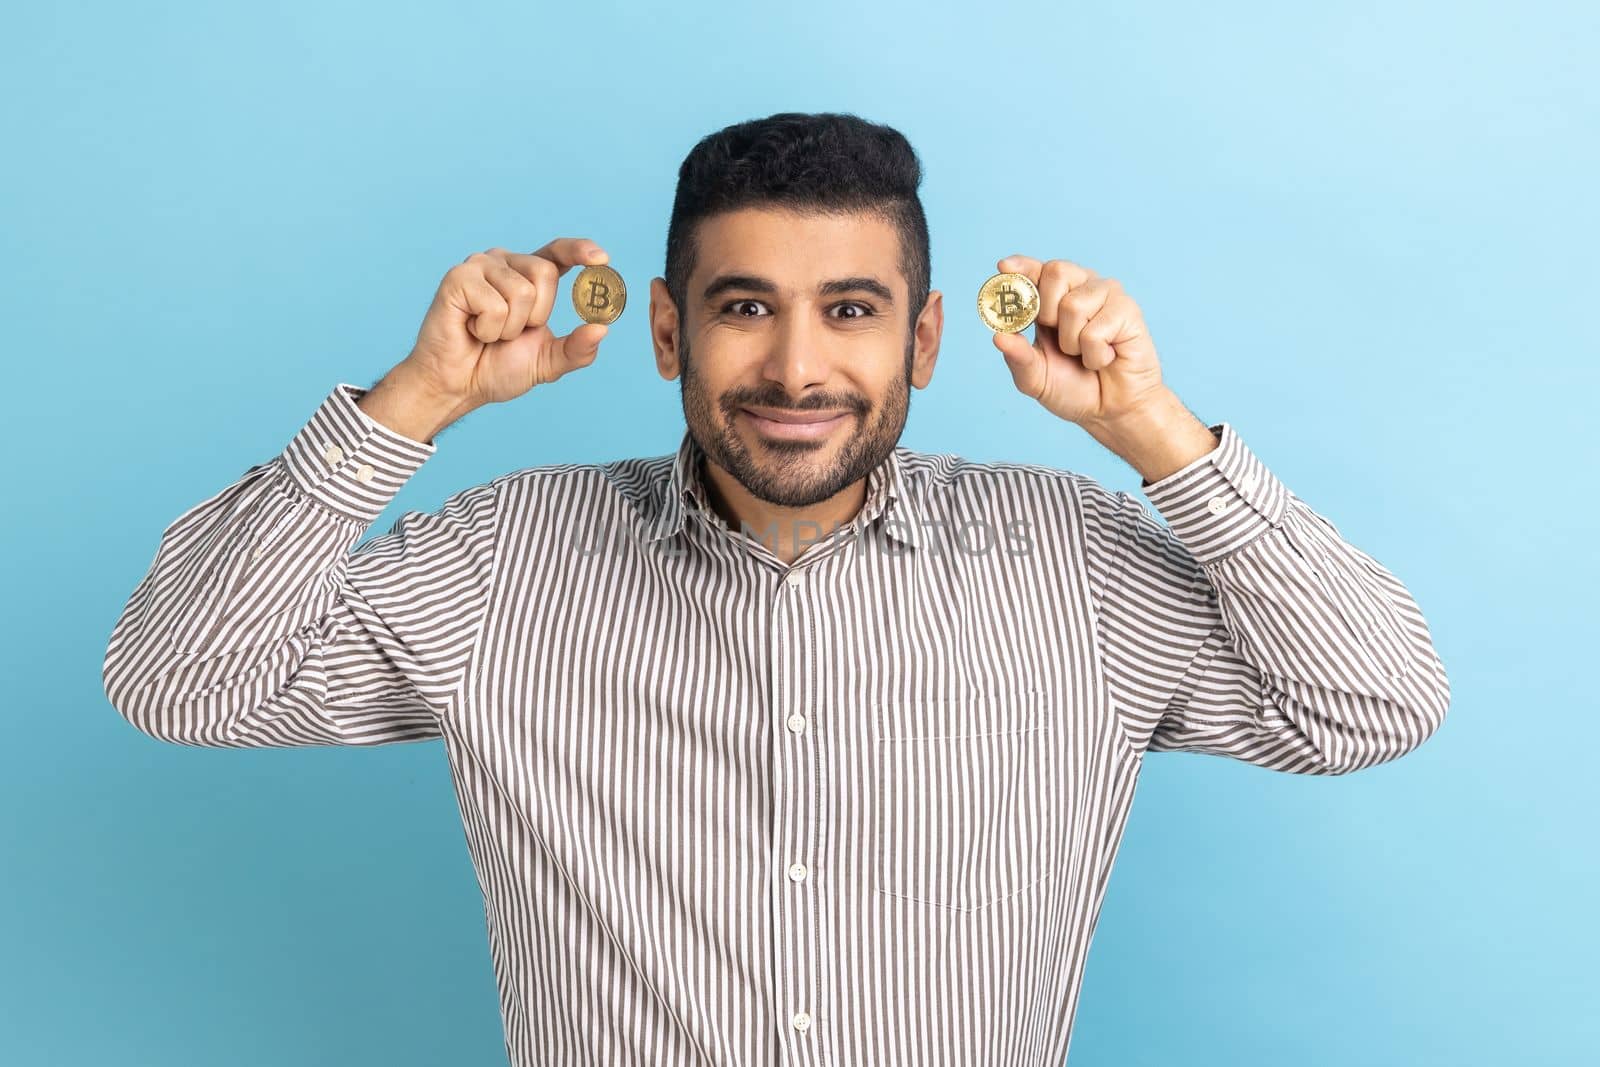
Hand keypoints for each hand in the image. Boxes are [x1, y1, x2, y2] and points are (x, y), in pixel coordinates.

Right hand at [402, 238, 612, 408]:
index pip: (558, 252)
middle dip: (536, 315)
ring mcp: (480, 266)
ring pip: (521, 291)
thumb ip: (577, 349)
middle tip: (511, 332)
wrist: (458, 385)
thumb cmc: (496, 367)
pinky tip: (471, 329)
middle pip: (545, 272)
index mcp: (528, 276)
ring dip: (509, 327)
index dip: (579, 250)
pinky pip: (493, 304)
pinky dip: (487, 329)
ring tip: (487, 332)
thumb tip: (601, 329)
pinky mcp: (458, 277)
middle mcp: (505, 263)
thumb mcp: (548, 362)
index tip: (602, 259)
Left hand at [989, 255, 1165, 429]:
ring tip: (1084, 353)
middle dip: (1047, 312)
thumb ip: (1017, 357)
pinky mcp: (1128, 310)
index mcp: (1054, 297)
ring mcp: (1107, 295)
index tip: (1003, 267)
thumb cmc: (1074, 388)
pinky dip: (1094, 355)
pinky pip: (1095, 330)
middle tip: (1059, 340)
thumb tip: (998, 337)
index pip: (1035, 270)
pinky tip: (1105, 358)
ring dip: (1072, 343)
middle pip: (1056, 272)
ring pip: (1073, 305)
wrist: (1111, 410)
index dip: (1020, 266)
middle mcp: (1081, 288)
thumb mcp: (1035, 378)